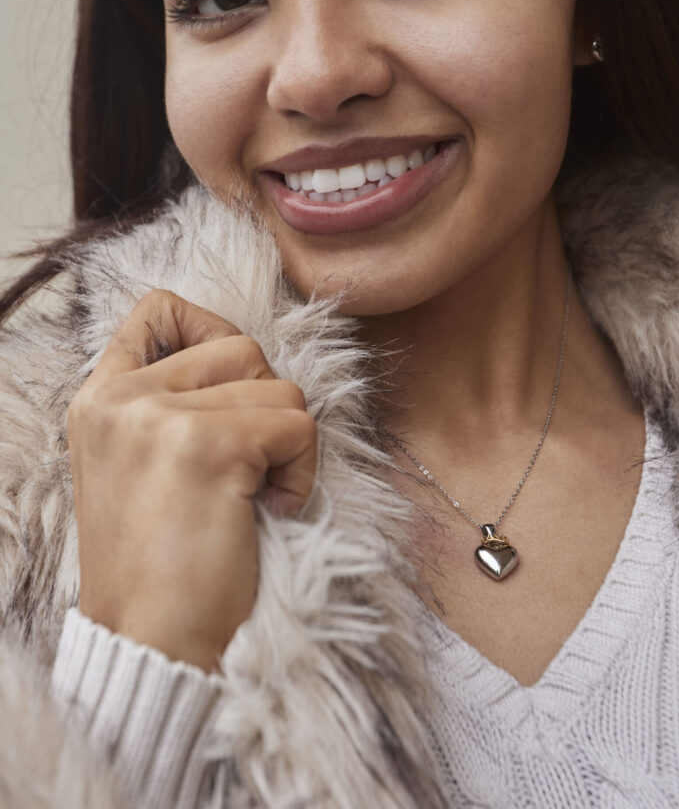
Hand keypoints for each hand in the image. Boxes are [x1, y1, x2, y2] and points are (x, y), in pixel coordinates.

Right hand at [66, 289, 316, 672]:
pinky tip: (268, 509)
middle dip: (266, 404)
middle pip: (240, 346)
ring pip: (279, 385)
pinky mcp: (207, 445)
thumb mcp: (138, 464)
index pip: (157, 309)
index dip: (209, 328)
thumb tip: (243, 358)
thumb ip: (169, 403)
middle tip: (248, 468)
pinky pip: (299, 423)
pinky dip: (303, 470)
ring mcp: (159, 416)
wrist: (154, 643)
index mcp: (101, 398)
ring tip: (255, 495)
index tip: (230, 387)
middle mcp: (122, 397)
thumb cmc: (164, 562)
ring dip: (289, 442)